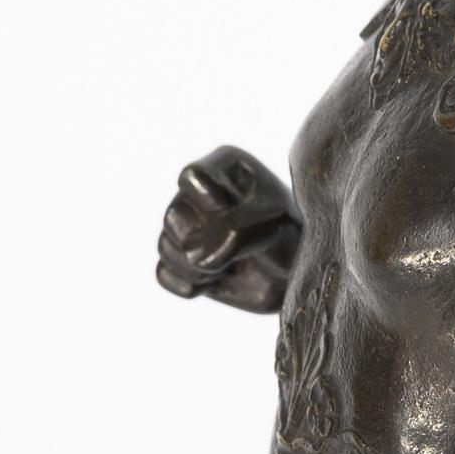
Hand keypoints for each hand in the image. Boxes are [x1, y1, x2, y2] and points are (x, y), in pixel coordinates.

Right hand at [156, 146, 301, 313]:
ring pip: (165, 246)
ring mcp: (185, 227)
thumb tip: (199, 257)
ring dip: (200, 268)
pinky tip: (218, 280)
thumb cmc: (289, 233)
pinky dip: (190, 285)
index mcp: (222, 168)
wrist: (290, 269)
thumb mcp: (274, 221)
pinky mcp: (179, 261)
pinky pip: (163, 273)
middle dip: (203, 241)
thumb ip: (238, 229)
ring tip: (233, 266)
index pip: (192, 176)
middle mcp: (196, 194)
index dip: (206, 200)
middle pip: (173, 215)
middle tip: (236, 251)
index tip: (232, 216)